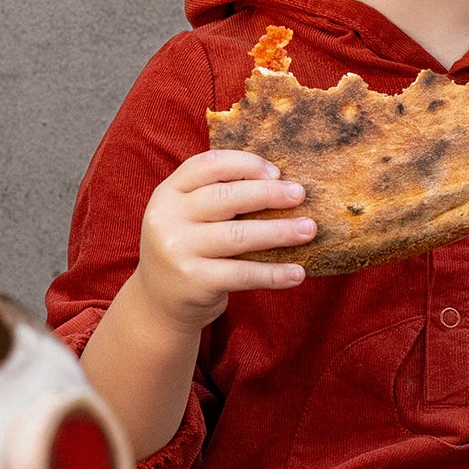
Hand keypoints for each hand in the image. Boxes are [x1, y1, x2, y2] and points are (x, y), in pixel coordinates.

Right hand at [131, 149, 316, 334]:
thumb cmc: (187, 249)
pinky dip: (274, 273)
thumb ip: (216, 196)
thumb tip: (279, 182)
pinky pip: (243, 274)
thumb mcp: (187, 217)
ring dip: (280, 232)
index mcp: (168, 193)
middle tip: (300, 194)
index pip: (208, 165)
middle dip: (268, 194)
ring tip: (309, 229)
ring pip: (239, 236)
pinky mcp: (194, 282)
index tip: (276, 171)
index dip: (245, 164)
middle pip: (225, 198)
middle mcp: (168, 219)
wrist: (158, 303)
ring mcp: (179, 251)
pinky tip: (298, 272)